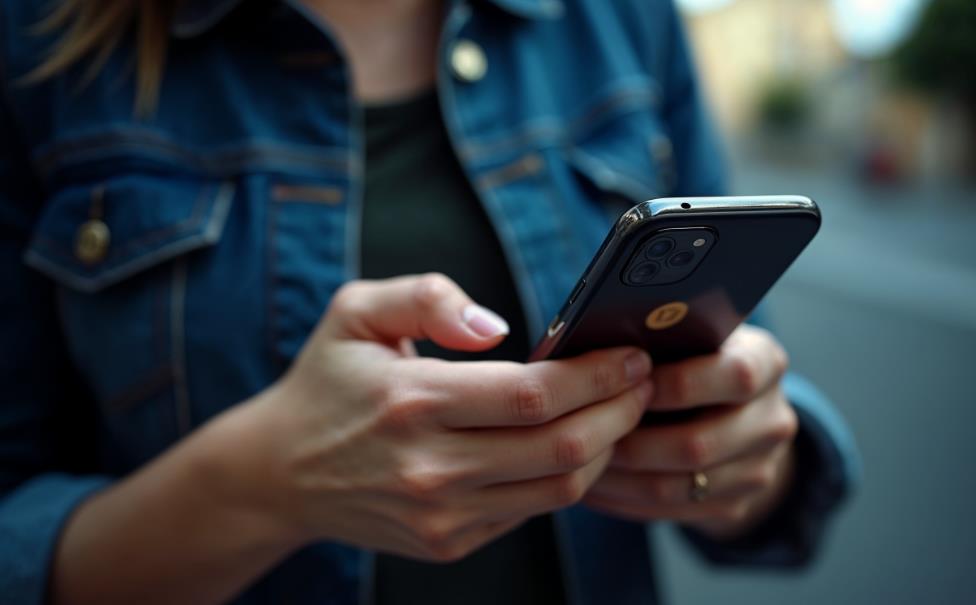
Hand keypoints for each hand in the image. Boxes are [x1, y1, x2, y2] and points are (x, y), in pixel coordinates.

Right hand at [226, 274, 652, 561]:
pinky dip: (564, 478)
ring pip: (558, 490)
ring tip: (618, 412)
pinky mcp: (447, 543)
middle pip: (562, 448)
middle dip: (620, 412)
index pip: (533, 394)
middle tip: (642, 381)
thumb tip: (499, 327)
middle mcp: (430, 467)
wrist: (280, 472)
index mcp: (412, 400)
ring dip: (604, 449)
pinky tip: (571, 444)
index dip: (596, 375)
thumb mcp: (356, 310)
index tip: (630, 355)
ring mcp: (441, 515)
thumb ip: (428, 296)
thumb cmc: (327, 382)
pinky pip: (530, 512)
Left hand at [583, 325, 797, 539]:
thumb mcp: (694, 336)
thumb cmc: (693, 358)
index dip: (677, 382)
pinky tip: (593, 486)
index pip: (733, 376)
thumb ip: (665, 339)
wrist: (737, 412)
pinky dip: (625, 501)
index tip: (625, 382)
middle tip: (585, 433)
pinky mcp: (736, 505)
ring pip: (679, 486)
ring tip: (579, 463)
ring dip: (621, 479)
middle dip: (634, 441)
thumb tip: (602, 352)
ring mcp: (759, 469)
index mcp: (765, 363)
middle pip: (699, 443)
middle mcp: (772, 419)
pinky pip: (672, 512)